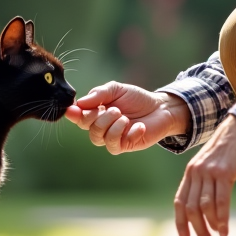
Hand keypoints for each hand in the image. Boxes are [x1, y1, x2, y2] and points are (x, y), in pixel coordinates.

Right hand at [63, 82, 190, 153]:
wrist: (160, 108)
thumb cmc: (136, 98)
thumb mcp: (116, 89)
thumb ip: (99, 94)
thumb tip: (80, 103)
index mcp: (96, 112)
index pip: (79, 116)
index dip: (74, 114)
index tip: (74, 109)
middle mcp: (102, 126)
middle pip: (88, 128)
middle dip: (100, 118)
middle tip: (116, 109)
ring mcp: (112, 137)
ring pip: (98, 138)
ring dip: (112, 126)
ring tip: (125, 117)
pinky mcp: (124, 145)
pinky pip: (115, 145)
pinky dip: (128, 134)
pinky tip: (140, 126)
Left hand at [174, 115, 235, 235]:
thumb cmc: (228, 149)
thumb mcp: (210, 164)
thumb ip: (204, 182)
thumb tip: (205, 209)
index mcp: (190, 172)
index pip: (180, 202)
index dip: (181, 223)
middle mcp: (196, 172)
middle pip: (191, 208)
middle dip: (198, 230)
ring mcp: (209, 172)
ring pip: (204, 207)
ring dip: (210, 228)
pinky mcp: (225, 172)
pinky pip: (221, 201)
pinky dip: (222, 219)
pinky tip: (225, 230)